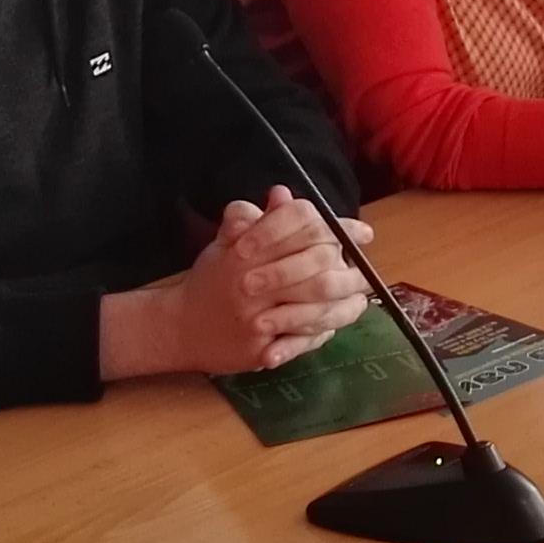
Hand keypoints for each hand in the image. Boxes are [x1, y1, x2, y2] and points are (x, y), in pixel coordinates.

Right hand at [155, 186, 369, 374]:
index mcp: (248, 249)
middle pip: (318, 265)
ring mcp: (257, 317)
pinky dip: (324, 331)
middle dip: (349, 268)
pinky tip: (335, 324)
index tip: (363, 233)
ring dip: (344, 302)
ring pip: (317, 305)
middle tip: (365, 273)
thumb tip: (282, 194)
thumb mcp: (228, 241)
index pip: (303, 226)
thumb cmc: (211, 279)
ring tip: (359, 298)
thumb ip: (258, 219)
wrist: (178, 326)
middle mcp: (253, 280)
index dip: (340, 228)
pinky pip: (303, 338)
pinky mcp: (259, 348)